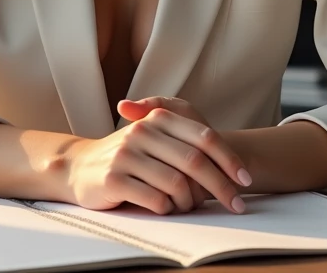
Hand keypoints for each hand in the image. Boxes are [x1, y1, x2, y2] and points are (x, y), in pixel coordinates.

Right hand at [62, 98, 250, 215]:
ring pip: (177, 185)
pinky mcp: (114, 179)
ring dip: (190, 202)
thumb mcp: (155, 133)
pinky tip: (166, 209)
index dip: (229, 159)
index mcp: (157, 117)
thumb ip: (188, 136)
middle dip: (222, 186)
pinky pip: (155, 201)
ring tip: (189, 207)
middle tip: (237, 205)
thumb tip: (232, 160)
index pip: (204, 137)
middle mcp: (142, 132)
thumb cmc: (130, 153)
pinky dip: (168, 210)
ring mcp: (127, 155)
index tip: (245, 180)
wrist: (81, 166)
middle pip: (195, 161)